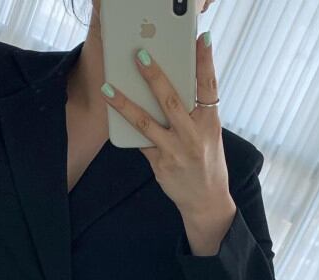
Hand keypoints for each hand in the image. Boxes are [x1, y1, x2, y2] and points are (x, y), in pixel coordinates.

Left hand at [99, 31, 233, 226]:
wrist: (206, 201)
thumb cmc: (207, 162)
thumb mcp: (210, 134)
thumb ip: (197, 111)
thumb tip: (176, 83)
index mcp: (210, 123)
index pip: (209, 87)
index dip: (205, 62)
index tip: (202, 39)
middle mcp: (193, 136)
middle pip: (171, 101)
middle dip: (155, 76)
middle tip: (139, 55)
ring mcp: (175, 151)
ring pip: (147, 123)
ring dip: (125, 104)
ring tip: (108, 88)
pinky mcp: (160, 164)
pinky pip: (140, 141)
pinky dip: (126, 127)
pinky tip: (112, 113)